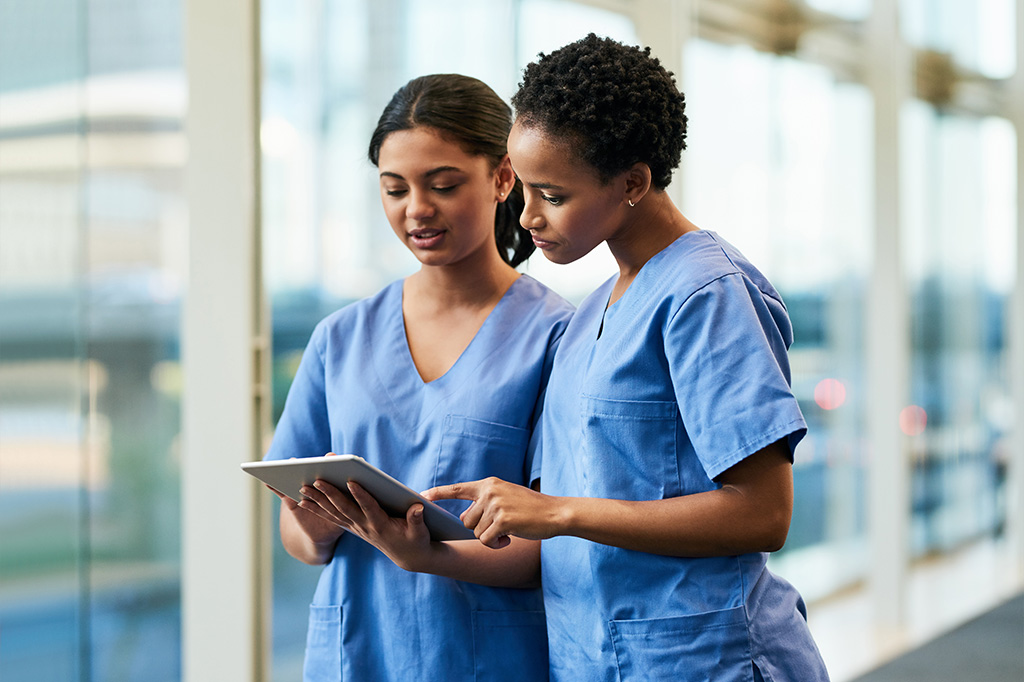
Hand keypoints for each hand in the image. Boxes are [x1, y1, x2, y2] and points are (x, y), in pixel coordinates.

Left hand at [296, 479, 434, 571]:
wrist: (408, 557)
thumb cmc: (416, 540)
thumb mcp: (420, 532)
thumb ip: (417, 519)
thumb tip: (418, 508)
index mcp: (382, 526)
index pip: (369, 508)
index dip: (361, 495)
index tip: (352, 481)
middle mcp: (365, 527)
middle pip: (345, 509)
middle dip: (330, 495)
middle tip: (316, 480)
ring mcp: (357, 528)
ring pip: (333, 513)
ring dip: (317, 501)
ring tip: (302, 488)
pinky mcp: (352, 527)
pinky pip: (331, 517)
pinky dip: (317, 509)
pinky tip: (302, 500)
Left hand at [423, 477, 562, 548]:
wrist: (555, 513)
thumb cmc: (531, 508)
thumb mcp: (506, 498)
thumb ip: (484, 504)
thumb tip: (464, 517)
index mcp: (489, 484)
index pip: (458, 489)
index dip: (438, 493)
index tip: (421, 496)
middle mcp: (489, 492)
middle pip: (466, 520)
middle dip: (480, 529)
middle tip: (500, 528)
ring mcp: (496, 505)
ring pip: (476, 532)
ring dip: (490, 538)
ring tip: (508, 532)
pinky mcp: (502, 520)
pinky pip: (486, 540)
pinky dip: (496, 544)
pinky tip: (509, 539)